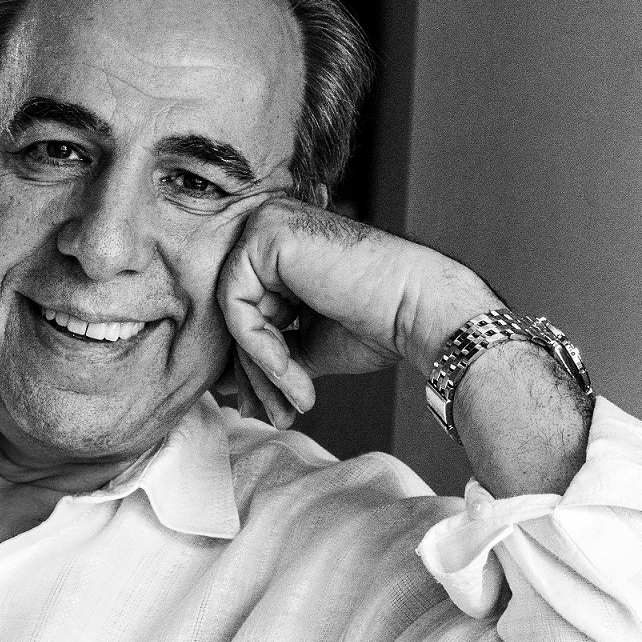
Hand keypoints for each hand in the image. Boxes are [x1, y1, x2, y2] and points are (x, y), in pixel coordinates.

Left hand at [216, 199, 491, 430]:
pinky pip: (238, 307)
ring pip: (233, 314)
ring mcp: (265, 224)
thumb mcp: (306, 344)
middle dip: (254, 374)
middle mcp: (268, 226)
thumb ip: (266, 352)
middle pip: (234, 312)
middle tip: (276, 416)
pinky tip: (294, 374)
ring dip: (261, 370)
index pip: (243, 309)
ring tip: (294, 401)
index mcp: (278, 246)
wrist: (419, 313)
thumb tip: (223, 385)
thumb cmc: (376, 326)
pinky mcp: (266, 235)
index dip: (254, 365)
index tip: (269, 408)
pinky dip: (262, 350)